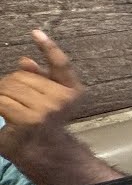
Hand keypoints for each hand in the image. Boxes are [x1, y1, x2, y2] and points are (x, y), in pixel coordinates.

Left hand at [0, 30, 83, 156]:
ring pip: (11, 86)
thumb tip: (24, 61)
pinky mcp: (29, 119)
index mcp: (72, 90)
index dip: (48, 47)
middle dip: (9, 83)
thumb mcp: (45, 98)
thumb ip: (39, 79)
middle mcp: (62, 98)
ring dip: (1, 93)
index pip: (61, 64)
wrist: (42, 152)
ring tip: (5, 103)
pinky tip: (3, 110)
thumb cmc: (42, 123)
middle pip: (23, 76)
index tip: (35, 32)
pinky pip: (4, 100)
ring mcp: (47, 109)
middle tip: (7, 95)